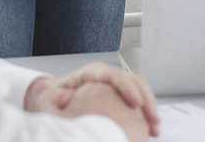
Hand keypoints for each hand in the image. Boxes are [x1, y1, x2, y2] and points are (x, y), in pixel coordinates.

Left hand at [25, 64, 159, 138]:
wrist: (53, 99)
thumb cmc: (52, 98)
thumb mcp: (49, 97)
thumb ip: (55, 97)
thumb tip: (65, 98)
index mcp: (92, 73)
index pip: (114, 76)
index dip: (127, 87)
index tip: (135, 103)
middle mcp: (108, 77)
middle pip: (134, 81)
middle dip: (147, 99)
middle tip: (153, 120)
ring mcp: (116, 87)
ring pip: (140, 91)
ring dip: (150, 109)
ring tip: (155, 129)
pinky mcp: (120, 99)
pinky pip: (138, 103)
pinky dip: (145, 116)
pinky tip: (151, 131)